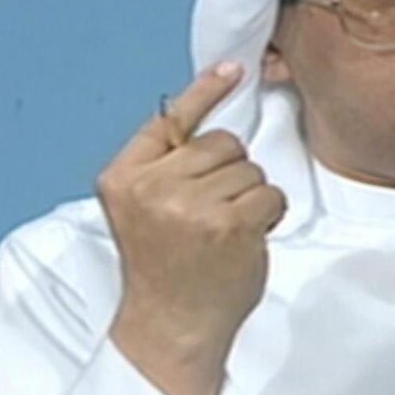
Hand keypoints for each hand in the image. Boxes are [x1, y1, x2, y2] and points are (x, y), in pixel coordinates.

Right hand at [95, 61, 285, 394]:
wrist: (172, 327)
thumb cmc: (168, 269)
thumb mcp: (147, 210)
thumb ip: (168, 167)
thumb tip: (212, 117)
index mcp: (124, 178)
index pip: (170, 119)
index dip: (205, 91)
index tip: (234, 68)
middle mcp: (152, 187)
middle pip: (222, 143)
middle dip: (230, 174)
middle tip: (210, 216)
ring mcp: (190, 206)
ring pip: (250, 169)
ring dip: (250, 199)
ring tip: (223, 233)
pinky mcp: (228, 225)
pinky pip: (270, 195)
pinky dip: (268, 216)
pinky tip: (244, 241)